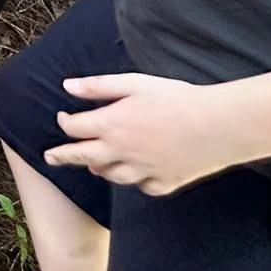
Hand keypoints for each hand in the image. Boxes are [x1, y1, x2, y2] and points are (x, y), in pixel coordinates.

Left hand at [43, 74, 245, 195]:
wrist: (219, 125)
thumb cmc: (177, 98)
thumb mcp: (135, 84)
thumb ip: (99, 86)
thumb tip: (67, 86)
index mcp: (111, 126)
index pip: (74, 129)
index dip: (65, 123)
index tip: (63, 119)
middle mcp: (121, 153)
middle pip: (83, 158)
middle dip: (63, 157)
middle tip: (50, 158)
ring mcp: (142, 172)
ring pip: (111, 176)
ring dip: (99, 169)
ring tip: (93, 165)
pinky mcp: (164, 184)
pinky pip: (143, 186)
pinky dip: (136, 181)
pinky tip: (137, 174)